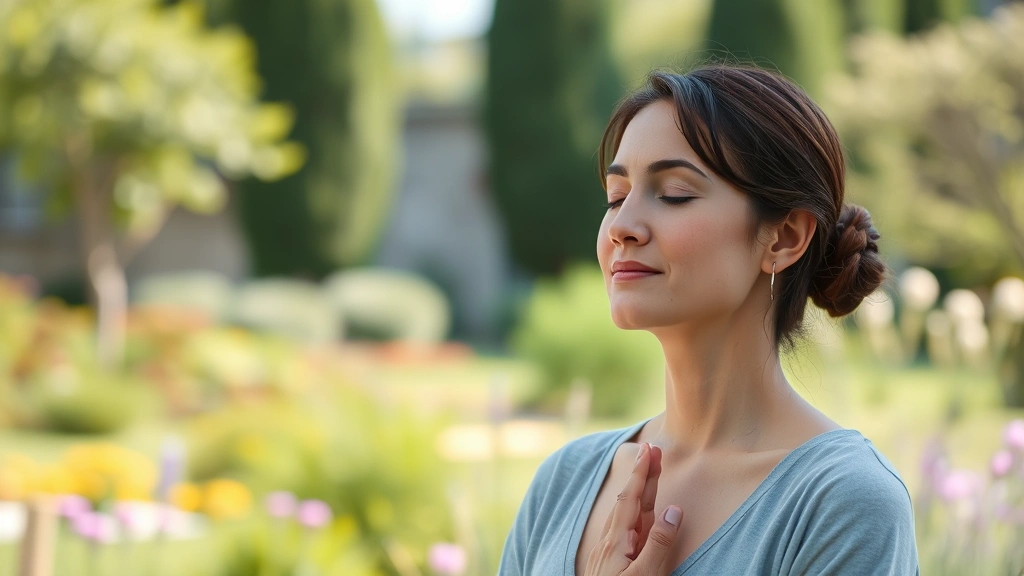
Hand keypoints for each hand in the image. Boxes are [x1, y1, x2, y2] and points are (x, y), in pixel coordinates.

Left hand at [584, 442, 682, 575]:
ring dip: (641, 492)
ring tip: (651, 471)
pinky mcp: (613, 564)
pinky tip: (639, 511)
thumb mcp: (645, 574)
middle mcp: (611, 542)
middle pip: (630, 502)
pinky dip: (637, 514)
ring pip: (628, 515)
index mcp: (617, 541)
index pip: (630, 498)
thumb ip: (659, 543)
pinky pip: (627, 531)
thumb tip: (674, 510)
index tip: (649, 450)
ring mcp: (611, 553)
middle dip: (643, 475)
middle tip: (653, 450)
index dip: (641, 473)